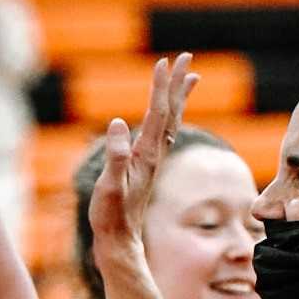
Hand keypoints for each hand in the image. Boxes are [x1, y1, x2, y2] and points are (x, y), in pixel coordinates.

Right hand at [90, 54, 198, 260]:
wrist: (120, 240)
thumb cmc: (111, 215)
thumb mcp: (110, 185)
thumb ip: (115, 156)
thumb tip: (119, 123)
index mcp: (146, 154)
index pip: (157, 113)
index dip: (161, 87)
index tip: (165, 62)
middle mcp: (154, 154)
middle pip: (171, 113)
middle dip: (178, 84)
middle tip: (187, 58)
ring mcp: (152, 160)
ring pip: (170, 122)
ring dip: (178, 97)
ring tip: (189, 77)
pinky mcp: (146, 166)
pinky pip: (163, 133)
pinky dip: (169, 116)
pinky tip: (167, 113)